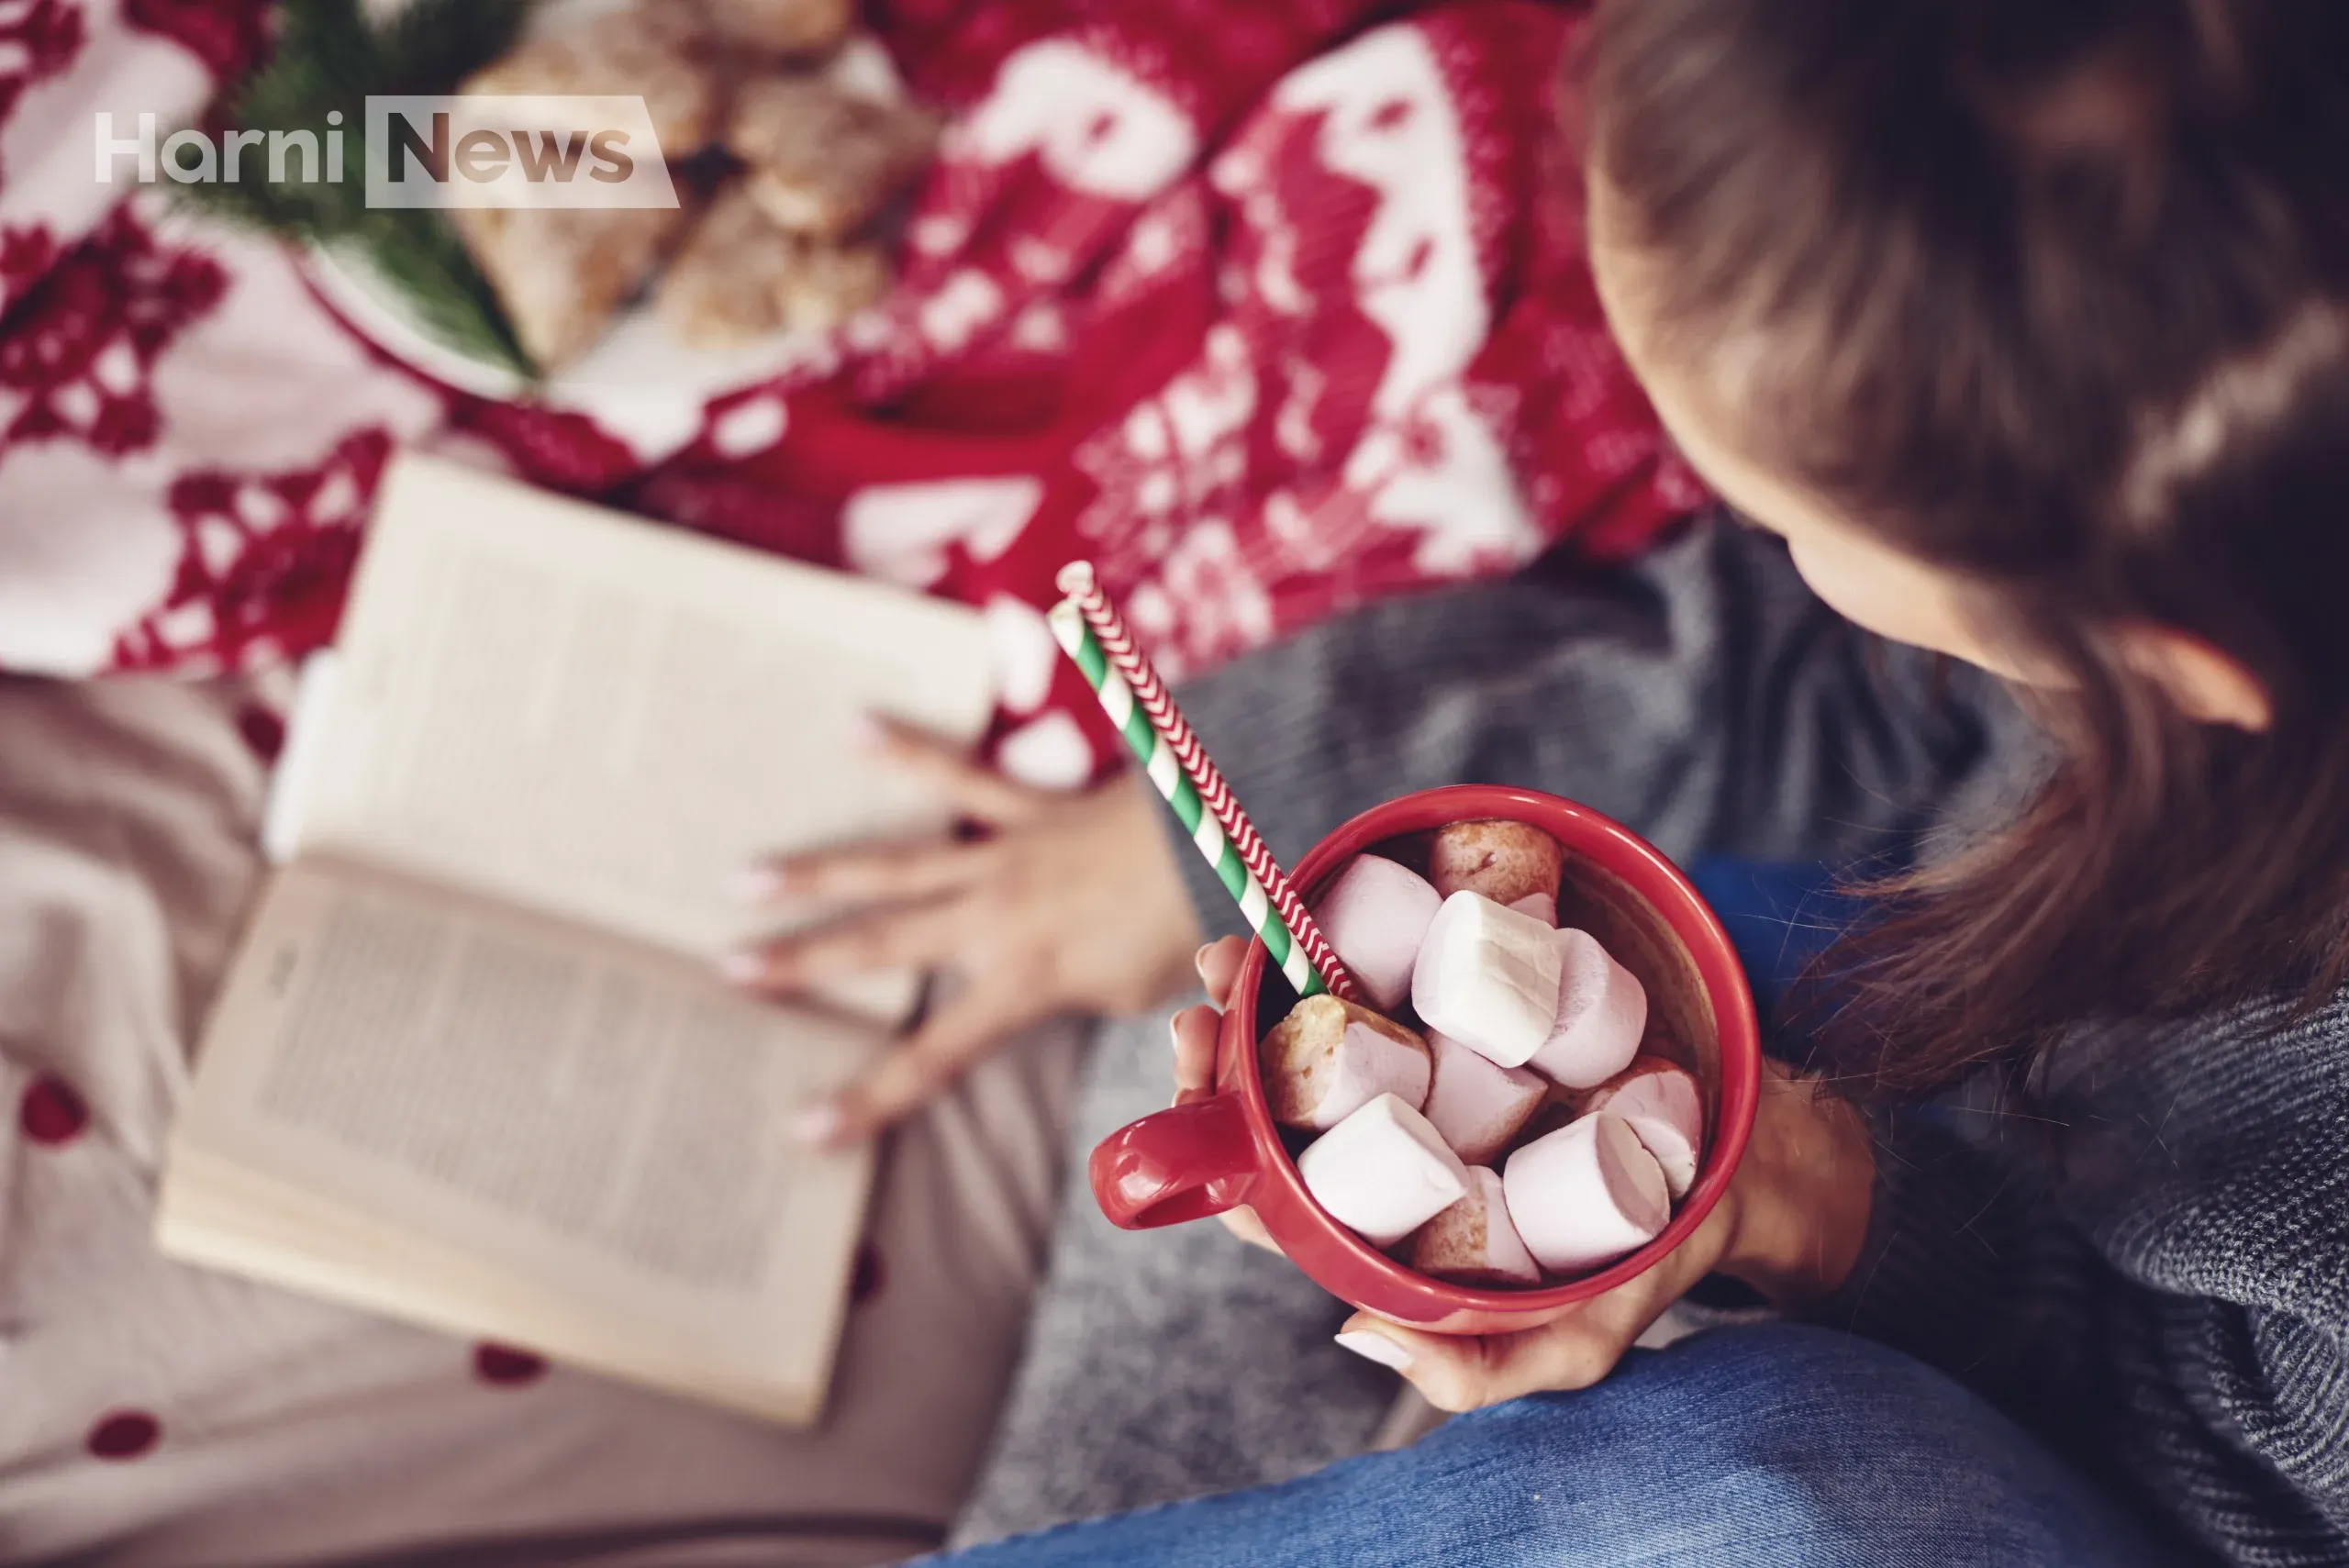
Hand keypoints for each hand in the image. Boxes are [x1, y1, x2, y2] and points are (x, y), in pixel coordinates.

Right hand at [732, 718, 1202, 1146]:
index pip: (932, 1056)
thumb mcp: (1148, 1000)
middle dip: (800, 964)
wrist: (1227, 835)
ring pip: (891, 863)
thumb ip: (1101, 1006)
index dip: (867, 1098)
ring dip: (815, 872)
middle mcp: (994, 917)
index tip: (804, 1130)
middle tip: (727, 970)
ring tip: (746, 877)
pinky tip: (853, 725)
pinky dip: (906, 749)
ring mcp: (1005, 855)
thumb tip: (1092, 1007)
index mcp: (1023, 980)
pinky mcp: (1028, 808)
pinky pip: (958, 776)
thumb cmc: (1198, 926)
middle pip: (879, 945)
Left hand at [1172, 935, 1875, 1409]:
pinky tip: (1308, 916)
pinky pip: (1390, 972)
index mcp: (1391, 1225)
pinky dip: (1340, 942)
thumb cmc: (1640, 1262)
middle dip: (1221, 1057)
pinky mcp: (1466, 1009)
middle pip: (1275, 1106)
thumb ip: (1482, 1365)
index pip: (1276, 1201)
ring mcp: (1424, 1071)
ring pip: (1316, 1034)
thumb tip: (1352, 1335)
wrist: (1740, 1162)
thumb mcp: (1575, 1338)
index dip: (1221, 1155)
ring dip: (1260, 988)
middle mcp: (1392, 1145)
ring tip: (1233, 953)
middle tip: (1204, 1008)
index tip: (1200, 1101)